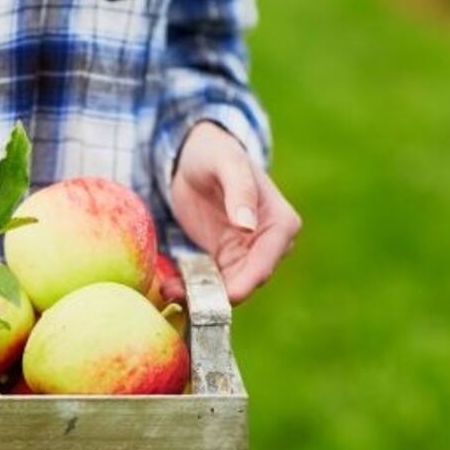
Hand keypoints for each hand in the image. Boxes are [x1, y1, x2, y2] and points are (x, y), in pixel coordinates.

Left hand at [165, 122, 300, 303]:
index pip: (265, 263)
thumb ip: (239, 191)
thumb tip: (248, 227)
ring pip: (226, 287)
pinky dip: (190, 287)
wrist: (195, 155)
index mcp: (280, 224)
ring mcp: (245, 255)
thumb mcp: (226, 164)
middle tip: (182, 296)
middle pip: (246, 282)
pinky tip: (169, 287)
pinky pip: (209, 281)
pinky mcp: (221, 259)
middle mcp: (268, 245)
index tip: (224, 297)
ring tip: (169, 291)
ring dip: (200, 294)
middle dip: (217, 295)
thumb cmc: (216, 152)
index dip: (246, 283)